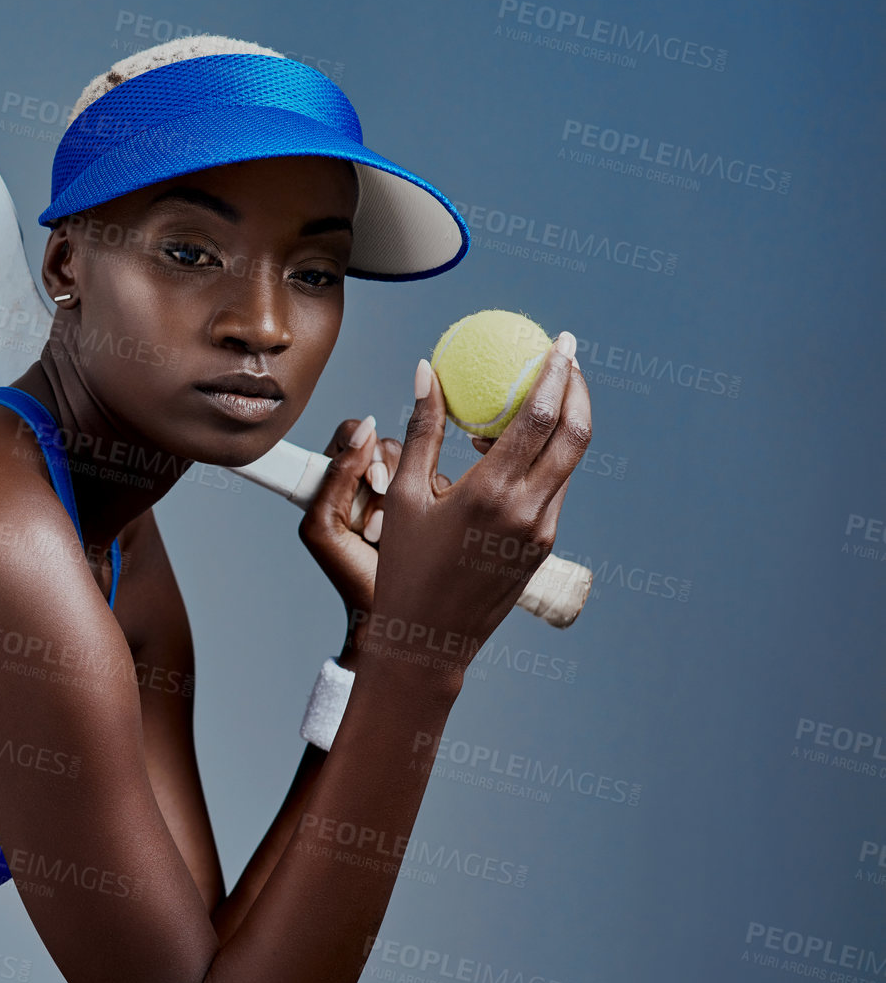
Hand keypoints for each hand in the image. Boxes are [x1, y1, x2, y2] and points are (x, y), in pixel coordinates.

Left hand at [297, 417, 449, 668]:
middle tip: (379, 522)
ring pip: (418, 462)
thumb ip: (334, 476)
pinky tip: (420, 536)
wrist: (392, 616)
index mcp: (339, 479)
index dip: (363, 451)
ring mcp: (404, 493)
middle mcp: (371, 481)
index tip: (371, 484)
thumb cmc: (349, 574)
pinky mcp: (434, 505)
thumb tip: (364, 428)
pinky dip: (432, 508)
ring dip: (408, 500)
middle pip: (387, 445)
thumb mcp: (324, 526)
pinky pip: (442, 483)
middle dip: (386, 481)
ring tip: (391, 537)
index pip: (351, 435)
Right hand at [362, 335, 591, 681]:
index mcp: (491, 493)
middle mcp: (528, 510)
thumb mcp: (405, 496)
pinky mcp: (544, 546)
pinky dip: (543, 459)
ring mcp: (542, 531)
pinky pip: (554, 489)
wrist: (429, 640)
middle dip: (579, 389)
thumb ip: (424, 430)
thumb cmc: (404, 568)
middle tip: (567, 358)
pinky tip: (511, 451)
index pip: (540, 417)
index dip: (557, 373)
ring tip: (532, 399)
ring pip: (568, 463)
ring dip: (560, 424)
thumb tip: (427, 372)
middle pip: (575, 434)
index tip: (561, 342)